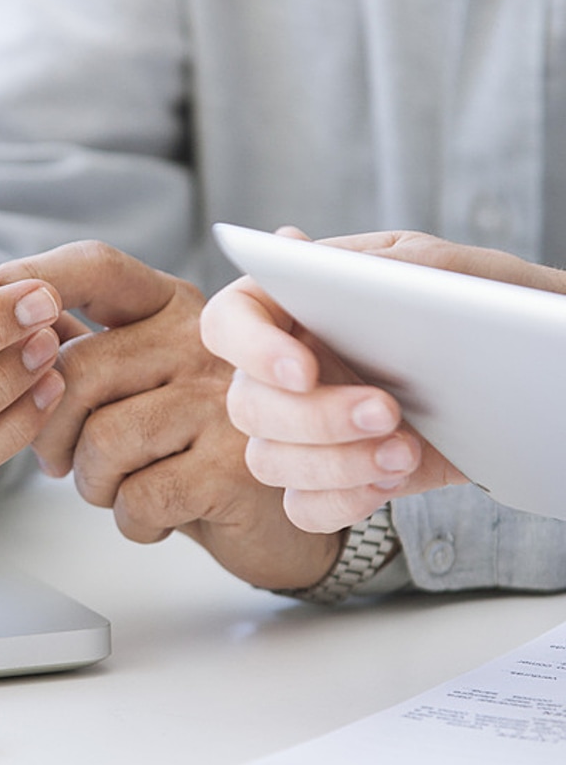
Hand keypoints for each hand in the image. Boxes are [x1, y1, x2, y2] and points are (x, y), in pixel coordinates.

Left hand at [0, 242, 342, 589]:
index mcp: (174, 305)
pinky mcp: (236, 466)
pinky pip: (139, 495)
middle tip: (58, 462)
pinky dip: (132, 520)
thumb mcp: (148, 382)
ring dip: (91, 484)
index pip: (95, 266)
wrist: (289, 513)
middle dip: (47, 430)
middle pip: (78, 369)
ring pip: (102, 440)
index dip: (32, 277)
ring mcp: (225, 400)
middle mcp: (203, 339)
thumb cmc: (198, 443)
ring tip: (117, 489)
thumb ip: (87, 347)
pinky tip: (154, 515)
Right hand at [197, 229, 559, 533]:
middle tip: (384, 410)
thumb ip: (385, 265)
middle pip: (246, 403)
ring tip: (404, 450)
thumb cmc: (487, 305)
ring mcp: (305, 427)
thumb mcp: (449, 270)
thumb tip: (307, 258)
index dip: (249, 347)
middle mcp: (288, 367)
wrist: (534, 374)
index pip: (229, 320)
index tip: (303, 369)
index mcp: (296, 304)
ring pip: (268, 460)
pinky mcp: (334, 476)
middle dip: (313, 418)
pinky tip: (389, 479)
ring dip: (334, 463)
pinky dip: (340, 501)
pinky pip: (302, 507)